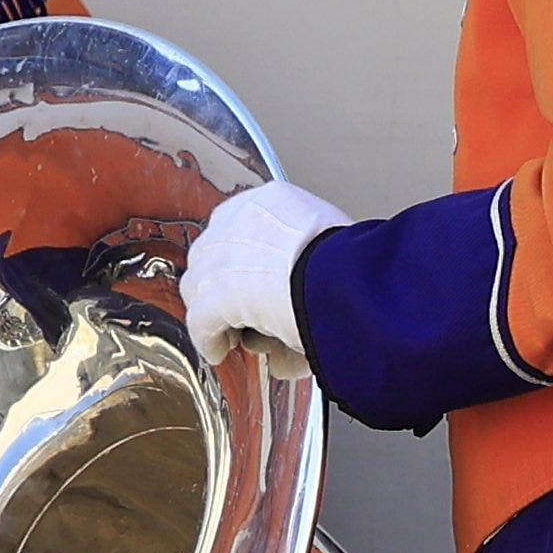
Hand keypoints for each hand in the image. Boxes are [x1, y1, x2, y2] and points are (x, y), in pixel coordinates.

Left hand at [177, 177, 347, 362]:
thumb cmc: (353, 263)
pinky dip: (209, 339)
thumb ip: (310, 261)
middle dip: (224, 283)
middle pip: (212, 254)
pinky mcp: (214, 295)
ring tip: (230, 332)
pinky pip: (201, 321)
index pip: (241, 224)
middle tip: (240, 308)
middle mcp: (238, 221)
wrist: (345, 279)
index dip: (244, 257)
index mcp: (272, 201)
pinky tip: (219, 351)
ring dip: (214, 311)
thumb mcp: (333, 246)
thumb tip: (304, 288)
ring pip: (199, 286)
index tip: (252, 277)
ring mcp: (220, 257)